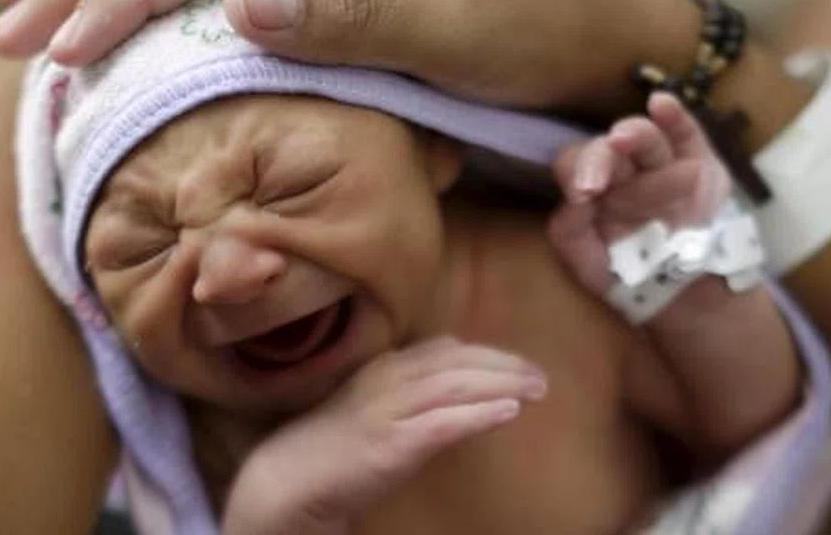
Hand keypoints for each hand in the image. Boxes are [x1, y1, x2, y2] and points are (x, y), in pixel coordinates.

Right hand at [223, 336, 546, 533]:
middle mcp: (389, 379)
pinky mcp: (391, 443)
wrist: (289, 480)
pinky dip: (479, 413)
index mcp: (385, 367)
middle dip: (505, 365)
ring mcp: (388, 409)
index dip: (488, 354)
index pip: (446, 349)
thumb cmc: (334, 447)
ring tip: (536, 390)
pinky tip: (508, 412)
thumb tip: (456, 387)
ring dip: (502, 384)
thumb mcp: (374, 406)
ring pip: (457, 385)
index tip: (519, 364)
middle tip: (541, 377)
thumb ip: (410, 391)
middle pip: (459, 362)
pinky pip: (444, 422)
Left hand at [547, 92, 731, 294]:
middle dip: (602, 158)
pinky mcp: (700, 161)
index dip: (577, 172)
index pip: (577, 164)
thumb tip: (573, 201)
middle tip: (597, 181)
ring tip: (623, 141)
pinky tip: (661, 105)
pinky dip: (675, 116)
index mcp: (594, 186)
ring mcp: (663, 162)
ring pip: (646, 139)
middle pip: (609, 148)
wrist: (683, 293)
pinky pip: (687, 133)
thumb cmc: (629, 273)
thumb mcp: (589, 264)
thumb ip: (571, 232)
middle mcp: (626, 169)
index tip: (581, 194)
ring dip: (634, 136)